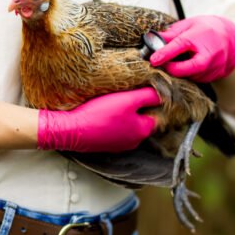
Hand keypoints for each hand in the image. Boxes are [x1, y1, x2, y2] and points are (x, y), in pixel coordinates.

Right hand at [37, 87, 159, 152]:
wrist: (72, 129)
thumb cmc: (100, 114)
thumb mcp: (128, 100)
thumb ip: (148, 96)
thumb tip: (162, 94)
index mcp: (143, 130)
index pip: (156, 112)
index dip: (149, 99)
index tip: (140, 90)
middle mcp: (134, 141)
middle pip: (141, 118)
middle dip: (135, 107)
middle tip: (124, 94)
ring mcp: (119, 144)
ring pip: (127, 124)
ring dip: (122, 114)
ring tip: (112, 103)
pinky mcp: (106, 143)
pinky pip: (114, 129)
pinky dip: (111, 121)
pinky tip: (102, 113)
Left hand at [149, 15, 234, 82]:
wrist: (229, 37)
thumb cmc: (206, 29)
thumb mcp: (188, 25)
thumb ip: (171, 33)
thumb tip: (152, 38)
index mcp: (200, 37)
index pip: (180, 46)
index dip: (165, 53)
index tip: (153, 59)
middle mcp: (209, 54)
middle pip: (188, 68)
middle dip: (171, 69)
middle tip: (160, 65)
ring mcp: (214, 66)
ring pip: (191, 76)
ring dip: (180, 72)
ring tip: (176, 62)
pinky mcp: (215, 76)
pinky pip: (197, 79)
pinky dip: (189, 75)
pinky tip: (187, 66)